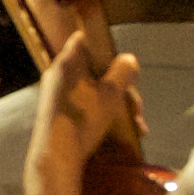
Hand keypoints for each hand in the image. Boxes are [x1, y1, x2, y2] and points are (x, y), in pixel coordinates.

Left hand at [25, 41, 145, 194]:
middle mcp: (60, 75)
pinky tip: (129, 128)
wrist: (57, 156)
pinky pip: (89, 103)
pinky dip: (107, 111)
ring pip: (97, 88)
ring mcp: (59, 93)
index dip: (104, 44)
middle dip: (122, 86)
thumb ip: (122, 72)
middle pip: (97, 68)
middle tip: (136, 105)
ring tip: (137, 122)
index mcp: (67, 64)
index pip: (84, 39)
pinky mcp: (61, 110)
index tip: (122, 59)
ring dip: (120, 102)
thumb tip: (129, 59)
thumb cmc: (82, 120)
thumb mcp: (110, 94)